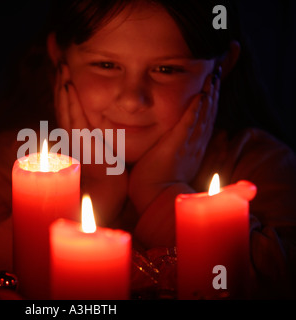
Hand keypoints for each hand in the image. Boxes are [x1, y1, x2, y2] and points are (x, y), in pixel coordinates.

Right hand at [54, 62, 127, 225]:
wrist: (110, 195)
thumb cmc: (112, 176)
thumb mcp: (106, 149)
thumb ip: (101, 135)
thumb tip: (106, 121)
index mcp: (80, 134)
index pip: (70, 106)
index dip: (65, 87)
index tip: (65, 67)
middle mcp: (74, 134)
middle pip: (64, 102)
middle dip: (61, 80)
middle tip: (58, 57)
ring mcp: (75, 138)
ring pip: (66, 107)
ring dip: (62, 85)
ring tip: (61, 63)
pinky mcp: (81, 143)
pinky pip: (73, 117)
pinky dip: (69, 100)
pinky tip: (66, 84)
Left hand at [129, 70, 220, 212]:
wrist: (155, 197)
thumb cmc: (157, 182)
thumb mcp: (170, 163)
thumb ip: (173, 150)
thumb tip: (172, 144)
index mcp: (192, 148)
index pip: (204, 121)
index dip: (209, 104)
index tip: (211, 88)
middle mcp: (194, 144)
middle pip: (208, 115)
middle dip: (213, 94)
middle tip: (216, 75)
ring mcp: (188, 144)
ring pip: (203, 116)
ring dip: (209, 96)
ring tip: (213, 78)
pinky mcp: (177, 145)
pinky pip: (189, 124)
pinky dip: (196, 109)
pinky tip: (201, 95)